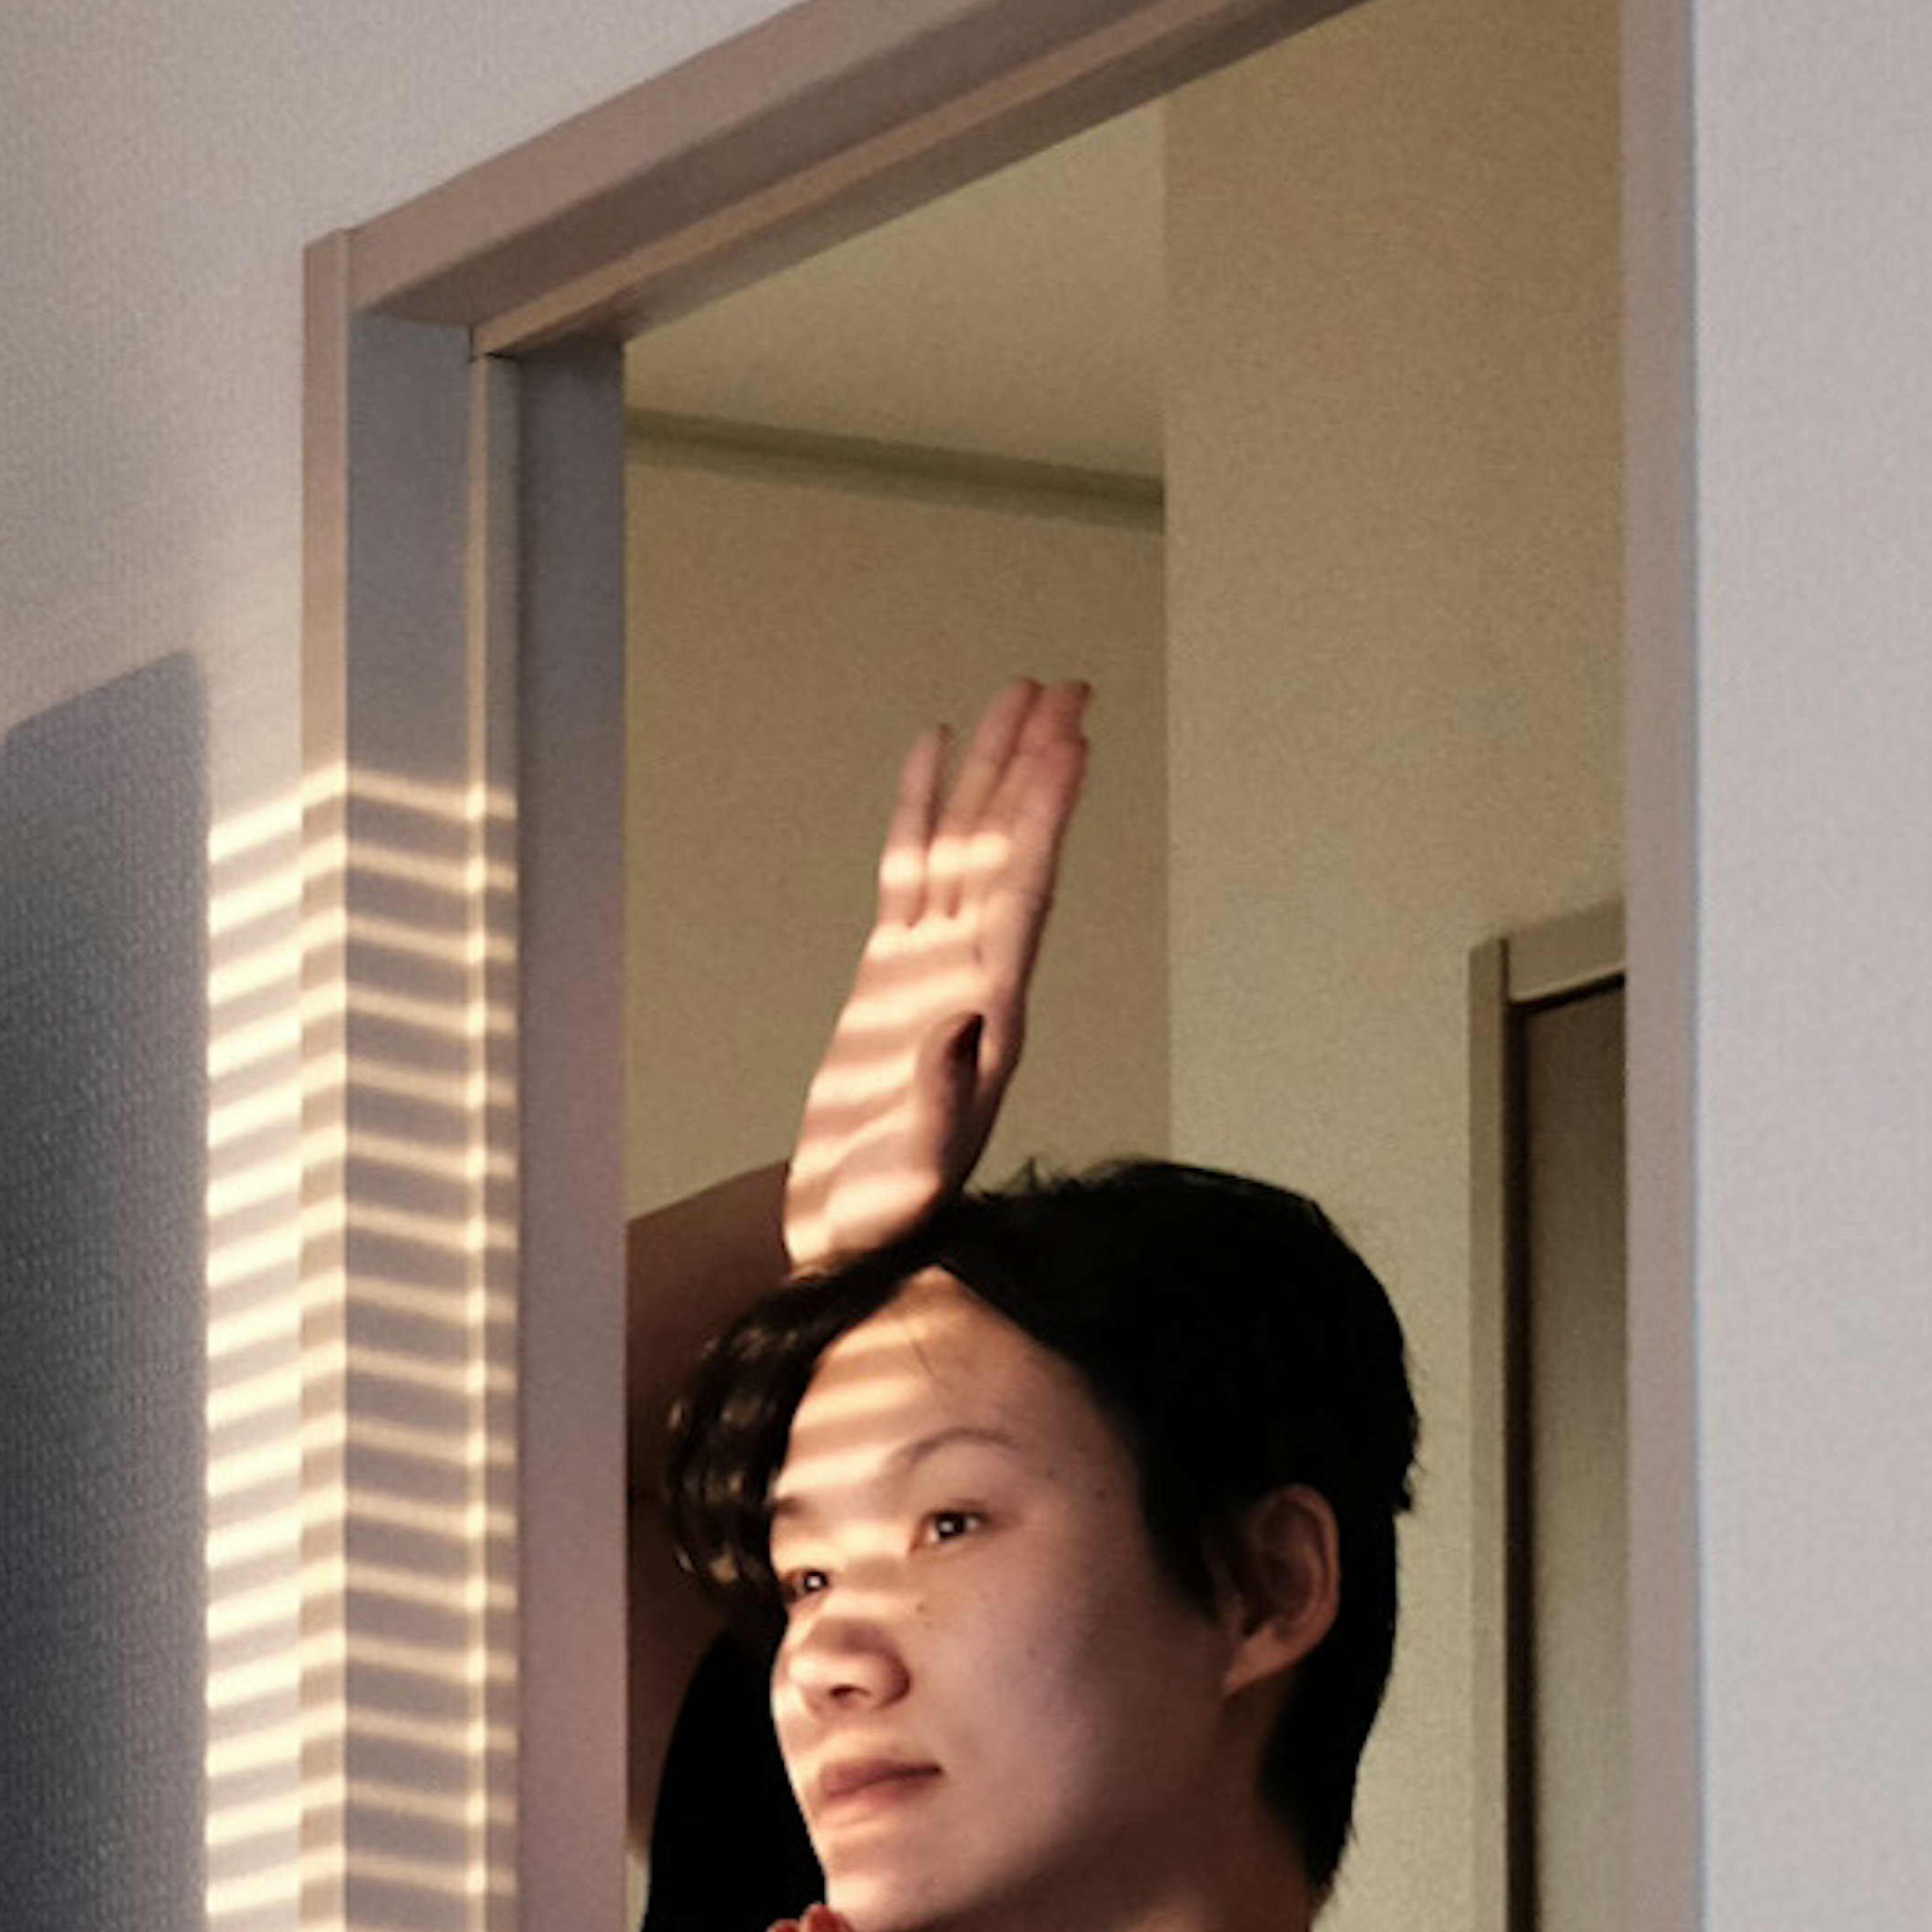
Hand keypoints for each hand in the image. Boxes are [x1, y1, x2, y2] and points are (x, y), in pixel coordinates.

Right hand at [781, 679, 1089, 1272]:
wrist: (859, 1246)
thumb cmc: (889, 1221)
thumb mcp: (917, 1171)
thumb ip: (944, 1098)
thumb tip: (965, 1019)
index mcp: (990, 1012)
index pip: (1024, 890)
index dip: (1047, 816)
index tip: (1072, 743)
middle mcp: (971, 976)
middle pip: (1007, 848)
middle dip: (1035, 767)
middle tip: (1069, 685)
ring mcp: (929, 969)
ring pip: (964, 845)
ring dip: (992, 772)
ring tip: (1018, 694)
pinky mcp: (887, 977)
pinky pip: (907, 873)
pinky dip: (918, 810)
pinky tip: (929, 750)